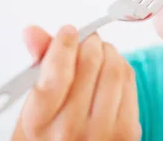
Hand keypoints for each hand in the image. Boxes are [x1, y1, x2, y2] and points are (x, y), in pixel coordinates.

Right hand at [11, 25, 141, 140]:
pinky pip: (130, 83)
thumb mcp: (33, 110)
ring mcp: (102, 133)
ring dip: (108, 51)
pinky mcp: (127, 132)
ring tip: (98, 53)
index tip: (67, 32)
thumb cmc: (51, 137)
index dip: (63, 46)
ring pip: (114, 69)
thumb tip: (34, 32)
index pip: (55, 75)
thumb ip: (38, 68)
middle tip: (85, 39)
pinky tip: (110, 72)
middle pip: (89, 64)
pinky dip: (122, 67)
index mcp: (39, 124)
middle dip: (88, 41)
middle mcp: (70, 131)